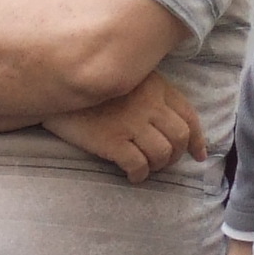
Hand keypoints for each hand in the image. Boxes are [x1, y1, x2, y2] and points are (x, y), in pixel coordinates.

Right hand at [46, 69, 203, 182]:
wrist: (55, 85)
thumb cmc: (93, 85)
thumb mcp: (128, 78)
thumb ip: (151, 93)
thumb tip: (171, 123)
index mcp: (156, 86)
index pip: (188, 115)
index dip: (197, 139)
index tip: (198, 155)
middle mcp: (148, 103)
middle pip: (179, 137)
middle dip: (176, 156)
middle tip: (163, 163)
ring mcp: (131, 122)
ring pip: (162, 153)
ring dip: (158, 166)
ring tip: (147, 169)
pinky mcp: (112, 140)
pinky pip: (138, 165)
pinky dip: (139, 175)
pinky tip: (132, 176)